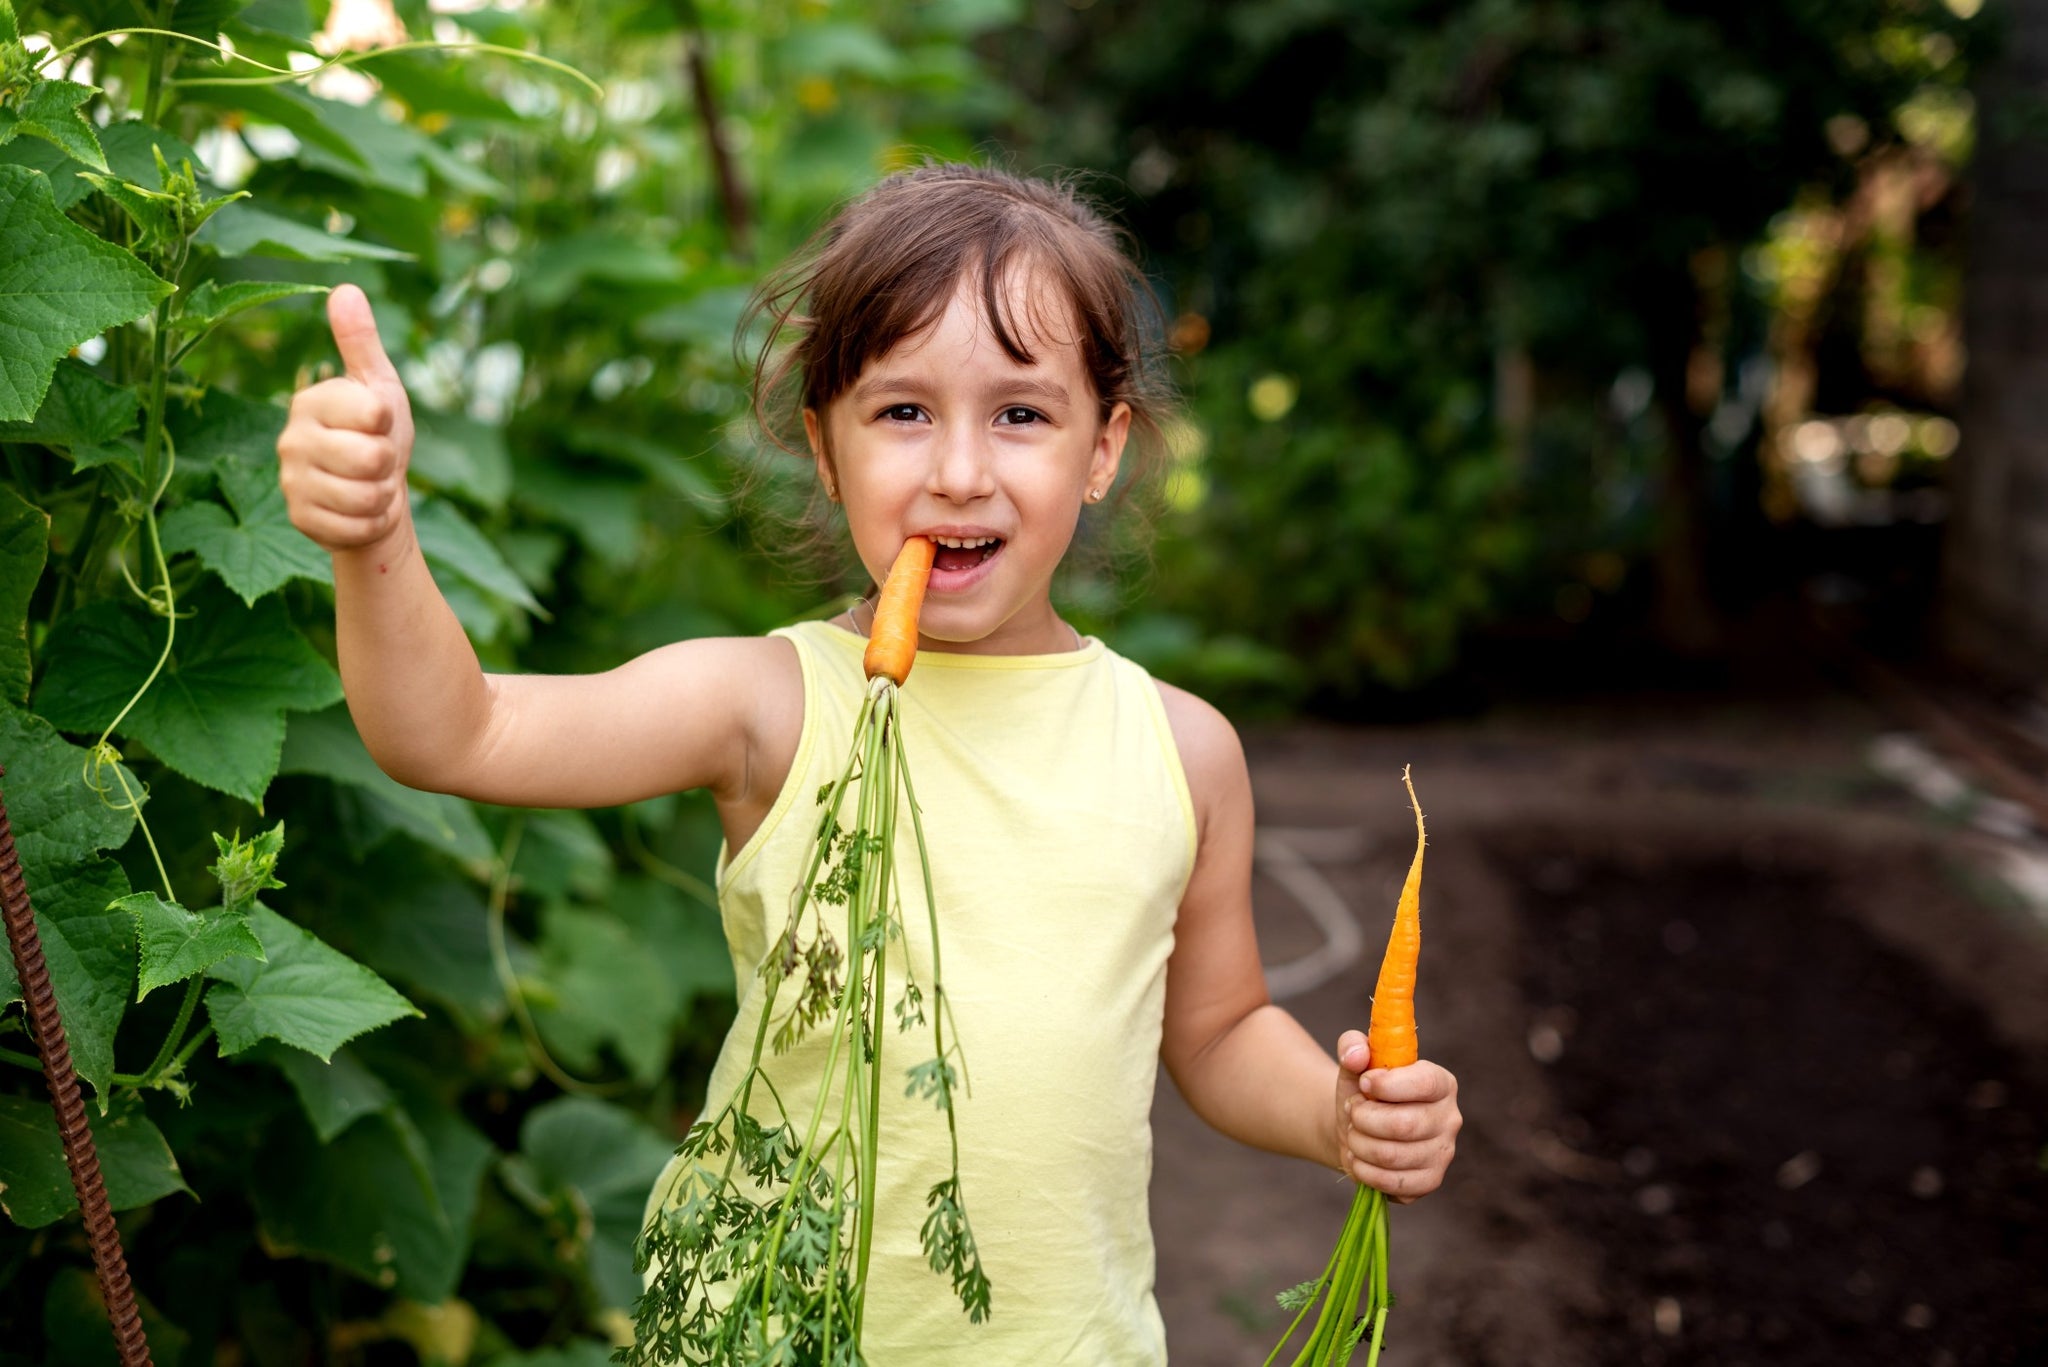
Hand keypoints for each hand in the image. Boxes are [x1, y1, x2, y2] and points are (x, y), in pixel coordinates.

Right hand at [277, 283, 415, 551]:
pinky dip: (373, 523)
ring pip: (367, 497)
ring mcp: (291, 481)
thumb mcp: (378, 385)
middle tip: (376, 460)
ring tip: (370, 485)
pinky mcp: (300, 519)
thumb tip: (345, 288)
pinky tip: (361, 511)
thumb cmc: (377, 433)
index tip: (378, 423)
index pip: (374, 413)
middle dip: (389, 464)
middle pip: (372, 459)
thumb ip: (361, 342)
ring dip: (383, 496)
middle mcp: (291, 439)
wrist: (372, 493)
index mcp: (312, 401)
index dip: (389, 423)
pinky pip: (359, 527)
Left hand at [1333, 1029, 1460, 1202]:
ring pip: (1391, 1156)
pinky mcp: (1429, 1182)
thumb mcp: (1355, 1062)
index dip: (1387, 1084)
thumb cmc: (1363, 1091)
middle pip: (1403, 1125)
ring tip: (1354, 1133)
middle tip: (1353, 1112)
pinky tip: (1359, 1158)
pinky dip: (1364, 1171)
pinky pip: (1391, 1183)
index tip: (1364, 1083)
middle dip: (1363, 1118)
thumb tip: (1357, 1056)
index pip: (1424, 1083)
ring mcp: (1443, 1154)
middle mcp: (1450, 1119)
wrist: (1357, 1128)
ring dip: (1359, 1144)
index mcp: (1441, 1083)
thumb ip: (1352, 1046)